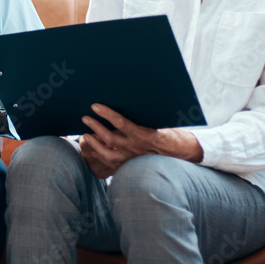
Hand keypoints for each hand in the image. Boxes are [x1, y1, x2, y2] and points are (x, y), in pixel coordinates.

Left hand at [80, 104, 202, 171]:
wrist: (179, 153)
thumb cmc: (168, 133)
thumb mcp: (158, 122)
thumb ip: (142, 115)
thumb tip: (126, 98)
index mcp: (144, 135)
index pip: (121, 122)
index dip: (106, 114)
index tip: (95, 106)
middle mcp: (136, 148)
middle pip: (110, 138)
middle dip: (95, 127)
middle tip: (84, 117)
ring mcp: (132, 158)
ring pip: (108, 153)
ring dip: (94, 143)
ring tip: (84, 135)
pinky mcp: (130, 165)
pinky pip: (111, 163)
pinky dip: (99, 155)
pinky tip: (92, 148)